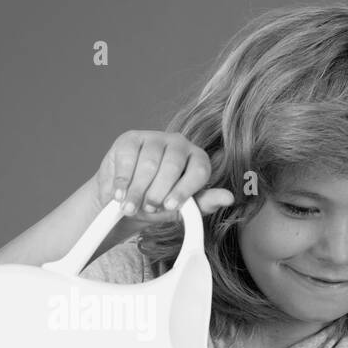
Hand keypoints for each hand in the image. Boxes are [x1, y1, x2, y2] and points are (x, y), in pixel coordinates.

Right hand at [93, 130, 235, 219]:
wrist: (125, 200)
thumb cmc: (158, 204)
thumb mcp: (181, 209)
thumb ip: (203, 204)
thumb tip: (228, 198)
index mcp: (197, 159)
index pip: (199, 170)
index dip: (184, 189)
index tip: (170, 206)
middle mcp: (179, 143)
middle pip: (173, 165)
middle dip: (158, 192)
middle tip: (148, 208)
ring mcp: (154, 138)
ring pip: (148, 164)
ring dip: (138, 190)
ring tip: (130, 207)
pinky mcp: (130, 139)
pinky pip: (127, 159)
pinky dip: (122, 181)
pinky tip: (118, 194)